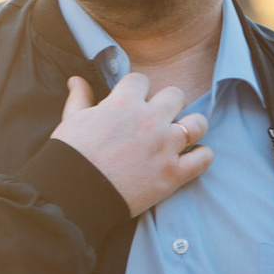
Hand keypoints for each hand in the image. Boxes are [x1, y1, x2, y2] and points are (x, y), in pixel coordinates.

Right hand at [53, 72, 210, 215]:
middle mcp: (150, 121)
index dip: (137, 89)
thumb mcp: (72, 120)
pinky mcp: (173, 174)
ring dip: (192, 125)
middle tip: (160, 116)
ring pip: (197, 123)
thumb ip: (80, 98)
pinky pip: (204, 158)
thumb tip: (77, 79)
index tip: (134, 99)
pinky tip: (193, 156)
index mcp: (124, 104)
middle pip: (175, 94)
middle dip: (168, 102)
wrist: (75, 194)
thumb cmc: (70, 155)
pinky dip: (202, 156)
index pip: (141, 80)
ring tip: (182, 132)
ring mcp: (165, 147)